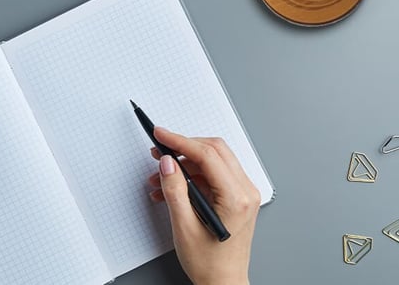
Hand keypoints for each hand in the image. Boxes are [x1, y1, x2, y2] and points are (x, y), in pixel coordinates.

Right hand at [147, 127, 259, 284]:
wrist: (223, 282)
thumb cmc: (210, 263)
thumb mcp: (184, 226)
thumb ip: (175, 190)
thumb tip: (167, 164)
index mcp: (237, 198)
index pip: (208, 155)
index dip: (180, 142)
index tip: (161, 135)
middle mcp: (245, 192)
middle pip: (214, 150)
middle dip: (183, 147)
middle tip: (159, 151)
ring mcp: (243, 193)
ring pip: (213, 160)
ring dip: (185, 163)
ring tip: (161, 176)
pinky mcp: (236, 197)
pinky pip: (214, 174)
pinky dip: (192, 175)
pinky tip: (172, 187)